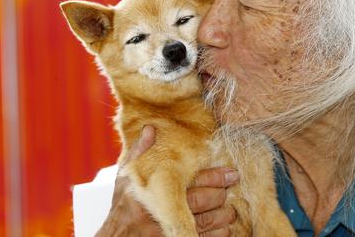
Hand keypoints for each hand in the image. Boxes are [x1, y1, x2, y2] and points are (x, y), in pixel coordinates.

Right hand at [95, 126, 240, 236]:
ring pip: (206, 223)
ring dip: (223, 216)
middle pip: (202, 202)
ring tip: (231, 209)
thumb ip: (139, 153)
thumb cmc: (122, 208)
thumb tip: (150, 128)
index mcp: (153, 191)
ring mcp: (168, 231)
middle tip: (232, 186)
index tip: (232, 173)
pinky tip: (224, 228)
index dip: (216, 177)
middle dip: (221, 194)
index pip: (192, 182)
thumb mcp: (125, 178)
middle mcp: (161, 212)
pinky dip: (217, 235)